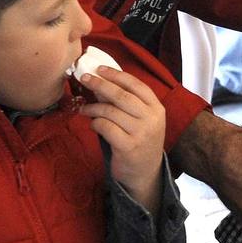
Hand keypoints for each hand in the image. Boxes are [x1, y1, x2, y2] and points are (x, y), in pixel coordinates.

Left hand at [80, 67, 166, 215]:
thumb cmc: (140, 141)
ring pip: (110, 111)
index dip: (117, 75)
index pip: (136, 85)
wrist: (145, 173)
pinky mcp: (128, 147)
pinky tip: (92, 125)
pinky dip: (95, 123)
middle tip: (85, 78)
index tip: (100, 69)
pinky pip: (105, 127)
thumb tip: (102, 83)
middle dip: (100, 84)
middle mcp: (152, 119)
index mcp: (157, 108)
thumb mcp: (142, 120)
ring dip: (93, 107)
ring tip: (84, 108)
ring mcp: (141, 133)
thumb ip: (127, 103)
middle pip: (121, 95)